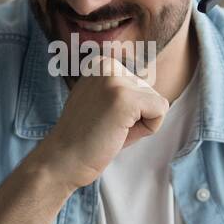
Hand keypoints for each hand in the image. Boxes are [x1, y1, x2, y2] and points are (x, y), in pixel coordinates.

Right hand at [35, 55, 168, 190]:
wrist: (62, 160)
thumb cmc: (86, 137)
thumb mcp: (102, 101)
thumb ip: (123, 88)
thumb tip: (151, 77)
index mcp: (102, 63)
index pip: (142, 86)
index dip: (131, 111)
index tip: (103, 119)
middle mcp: (108, 64)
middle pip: (151, 93)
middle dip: (137, 117)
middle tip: (106, 128)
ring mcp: (115, 80)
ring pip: (157, 103)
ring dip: (139, 125)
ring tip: (110, 130)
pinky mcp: (125, 97)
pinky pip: (161, 111)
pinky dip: (146, 130)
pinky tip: (117, 133)